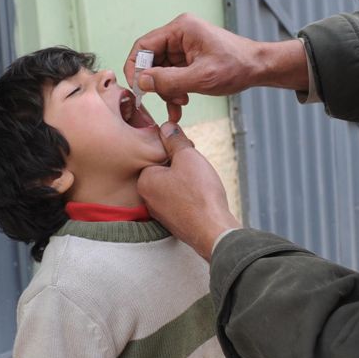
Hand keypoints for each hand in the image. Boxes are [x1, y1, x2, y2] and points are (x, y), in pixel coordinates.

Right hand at [124, 13, 308, 120]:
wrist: (259, 68)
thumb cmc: (237, 67)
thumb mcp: (202, 78)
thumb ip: (169, 81)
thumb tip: (141, 82)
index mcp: (181, 29)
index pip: (143, 46)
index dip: (136, 68)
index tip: (137, 90)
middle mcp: (179, 34)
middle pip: (151, 60)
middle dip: (156, 83)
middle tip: (167, 100)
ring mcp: (184, 47)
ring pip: (161, 71)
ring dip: (167, 90)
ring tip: (181, 104)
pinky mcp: (189, 59)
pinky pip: (172, 76)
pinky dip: (174, 91)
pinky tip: (180, 107)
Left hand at [138, 123, 240, 259]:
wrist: (212, 230)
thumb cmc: (199, 193)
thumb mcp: (187, 157)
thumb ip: (174, 140)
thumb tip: (166, 127)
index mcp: (145, 180)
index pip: (156, 154)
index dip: (176, 150)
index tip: (190, 153)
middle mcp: (147, 197)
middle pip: (165, 170)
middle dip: (182, 166)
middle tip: (198, 169)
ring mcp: (160, 212)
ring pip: (174, 185)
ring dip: (188, 180)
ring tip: (203, 184)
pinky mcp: (173, 221)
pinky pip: (181, 200)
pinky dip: (192, 196)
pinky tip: (203, 197)